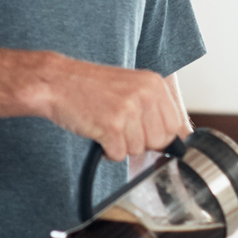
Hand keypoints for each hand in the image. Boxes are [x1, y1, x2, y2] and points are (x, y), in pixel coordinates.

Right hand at [23, 54, 189, 160]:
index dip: (156, 134)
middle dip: (139, 142)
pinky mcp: (112, 126)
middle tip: (119, 126)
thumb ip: (155, 109)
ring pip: (138, 150)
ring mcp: (129, 110)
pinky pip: (118, 155)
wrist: (56, 82)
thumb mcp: (131, 88)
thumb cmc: (90, 87)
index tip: (139, 128)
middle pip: (159, 141)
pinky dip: (106, 150)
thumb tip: (181, 139)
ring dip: (120, 145)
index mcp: (154, 83)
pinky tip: (96, 131)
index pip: (174, 126)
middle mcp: (146, 94)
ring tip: (104, 124)